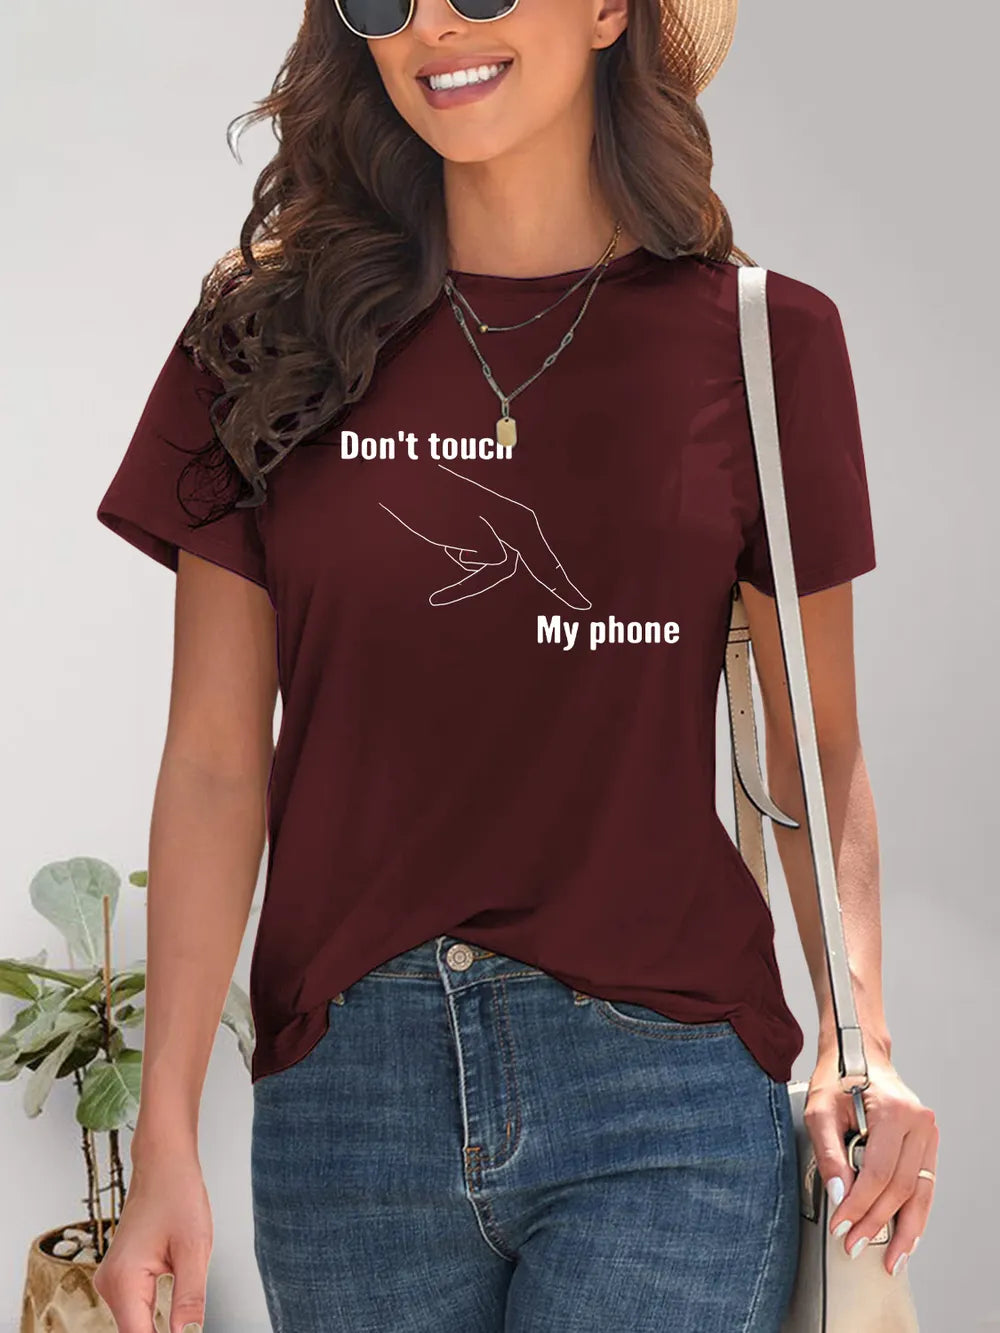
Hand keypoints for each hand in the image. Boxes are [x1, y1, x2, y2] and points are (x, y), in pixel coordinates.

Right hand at [92, 1152, 212, 1332]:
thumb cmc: (178, 1194)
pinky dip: (154, 1317)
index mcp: (124, 1280)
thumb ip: (190, 1297)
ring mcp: (112, 1281)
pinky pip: (136, 1309)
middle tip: (191, 1327)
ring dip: (159, 1328)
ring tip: (187, 1322)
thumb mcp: (195, 1247)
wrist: (163, 1164)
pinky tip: (174, 1318)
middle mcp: (110, 1284)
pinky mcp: (121, 1278)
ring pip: (136, 1325)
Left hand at [804, 1047, 937, 1276]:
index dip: (859, 1205)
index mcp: (893, 1111)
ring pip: (920, 1192)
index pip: (878, 1172)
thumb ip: (829, 1153)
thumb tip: (838, 1196)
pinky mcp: (927, 1142)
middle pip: (900, 1187)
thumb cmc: (837, 1079)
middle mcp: (919, 1122)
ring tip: (892, 1259)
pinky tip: (907, 1235)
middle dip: (876, 1222)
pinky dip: (915, 1213)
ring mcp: (928, 1132)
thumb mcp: (820, 1110)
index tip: (840, 1226)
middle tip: (854, 1244)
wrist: (859, 1055)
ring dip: (905, 1230)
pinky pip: (924, 1184)